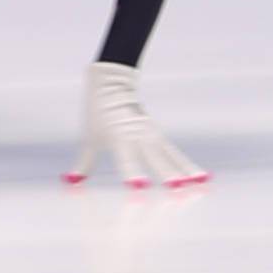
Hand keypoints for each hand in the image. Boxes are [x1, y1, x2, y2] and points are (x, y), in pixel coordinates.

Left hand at [67, 62, 208, 188]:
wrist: (111, 82)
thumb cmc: (97, 113)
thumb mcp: (89, 138)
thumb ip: (84, 164)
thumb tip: (70, 182)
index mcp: (119, 138)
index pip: (126, 159)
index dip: (132, 173)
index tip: (139, 187)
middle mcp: (138, 137)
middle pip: (154, 159)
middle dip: (165, 175)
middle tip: (177, 190)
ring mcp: (151, 135)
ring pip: (170, 156)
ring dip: (184, 171)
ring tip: (199, 185)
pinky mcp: (159, 135)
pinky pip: (175, 154)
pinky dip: (187, 165)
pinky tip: (201, 178)